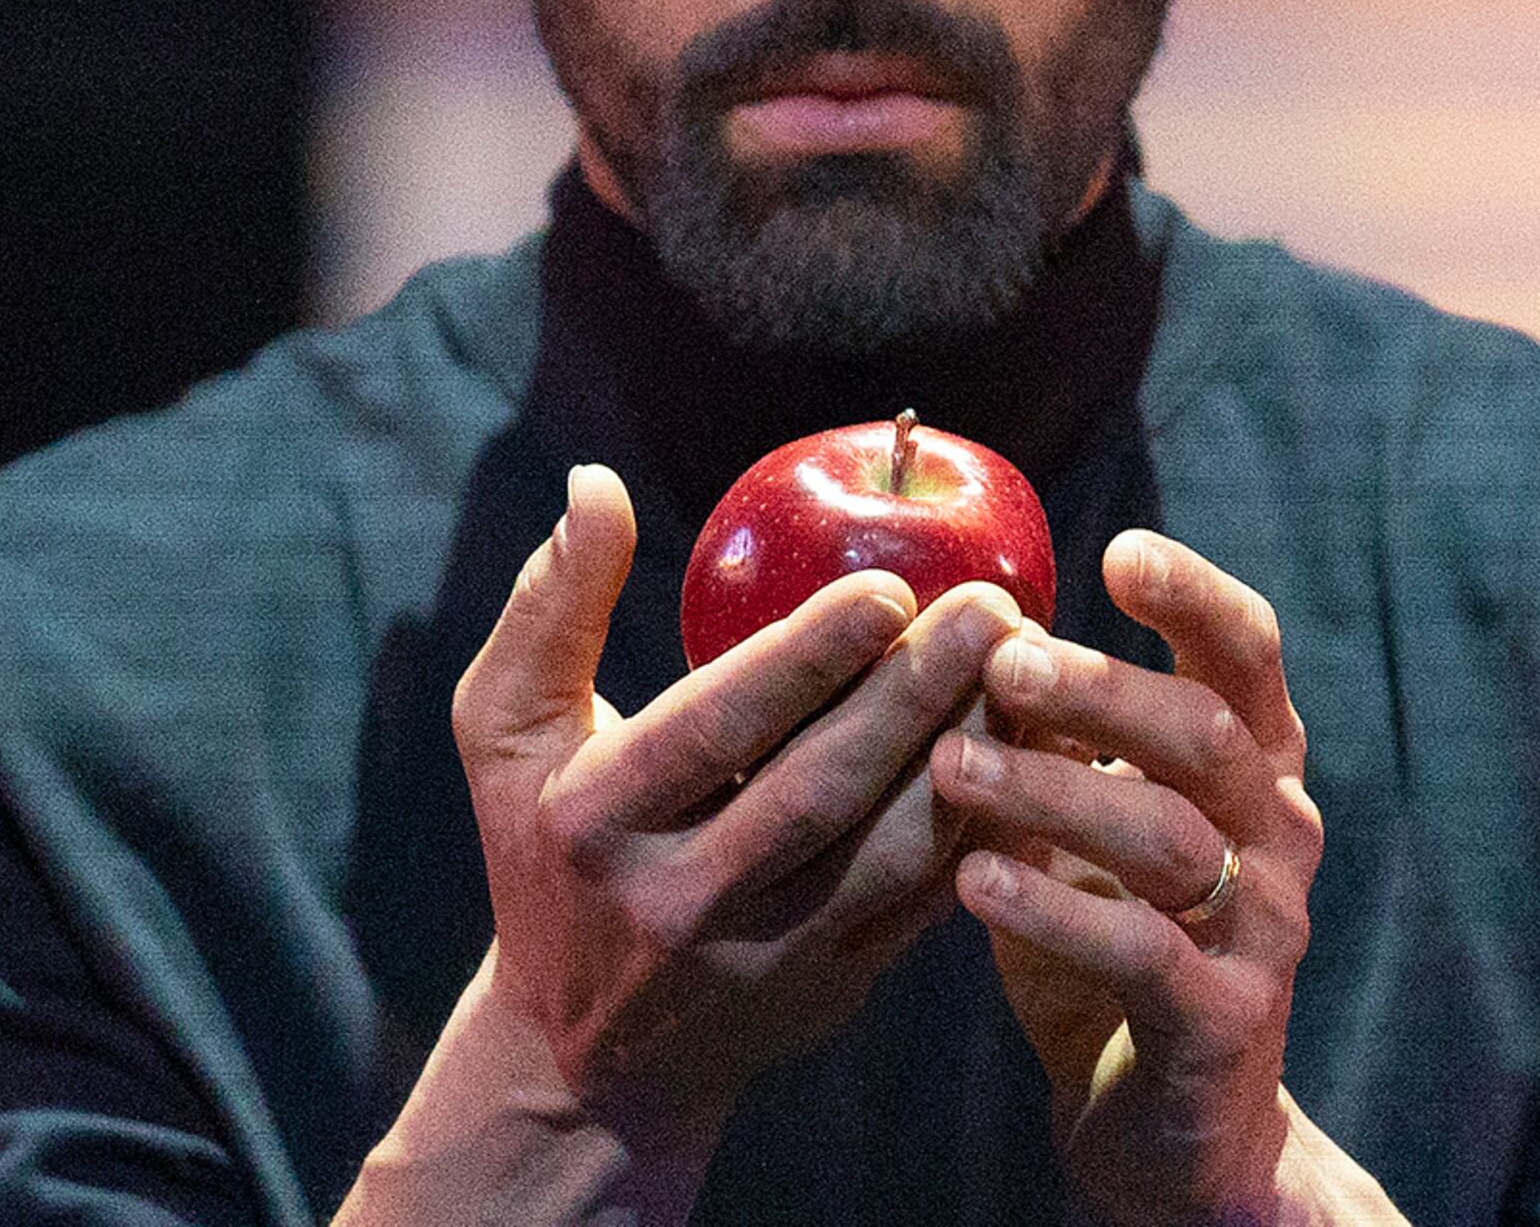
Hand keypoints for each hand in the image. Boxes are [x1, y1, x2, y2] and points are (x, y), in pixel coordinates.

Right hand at [448, 462, 1025, 1149]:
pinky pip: (927, 903)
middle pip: (820, 788)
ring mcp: (765, 959)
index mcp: (597, 819)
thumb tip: (594, 485)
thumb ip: (549, 608)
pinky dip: (988, 828)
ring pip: (890, 854)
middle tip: (995, 608)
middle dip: (915, 694)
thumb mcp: (506, 733)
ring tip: (1027, 670)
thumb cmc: (550, 849)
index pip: (715, 729)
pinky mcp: (835, 992)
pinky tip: (1034, 754)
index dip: (805, 658)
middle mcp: (678, 899)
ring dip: (970, 759)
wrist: (586, 1054)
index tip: (887, 588)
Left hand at [934, 528, 1324, 1225]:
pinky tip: (975, 881)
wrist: (1172, 1132)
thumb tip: (957, 633)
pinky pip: (1143, 953)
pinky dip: (1056, 912)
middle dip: (1101, 688)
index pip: (1247, 657)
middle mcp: (1276, 837)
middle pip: (1205, 734)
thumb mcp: (1077, 833)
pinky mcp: (1224, 1022)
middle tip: (1002, 660)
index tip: (1117, 550)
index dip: (1195, 597)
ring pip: (1169, 837)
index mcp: (1252, 771)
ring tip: (952, 763)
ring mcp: (1262, 932)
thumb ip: (1048, 746)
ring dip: (1054, 792)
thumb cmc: (1112, 946)